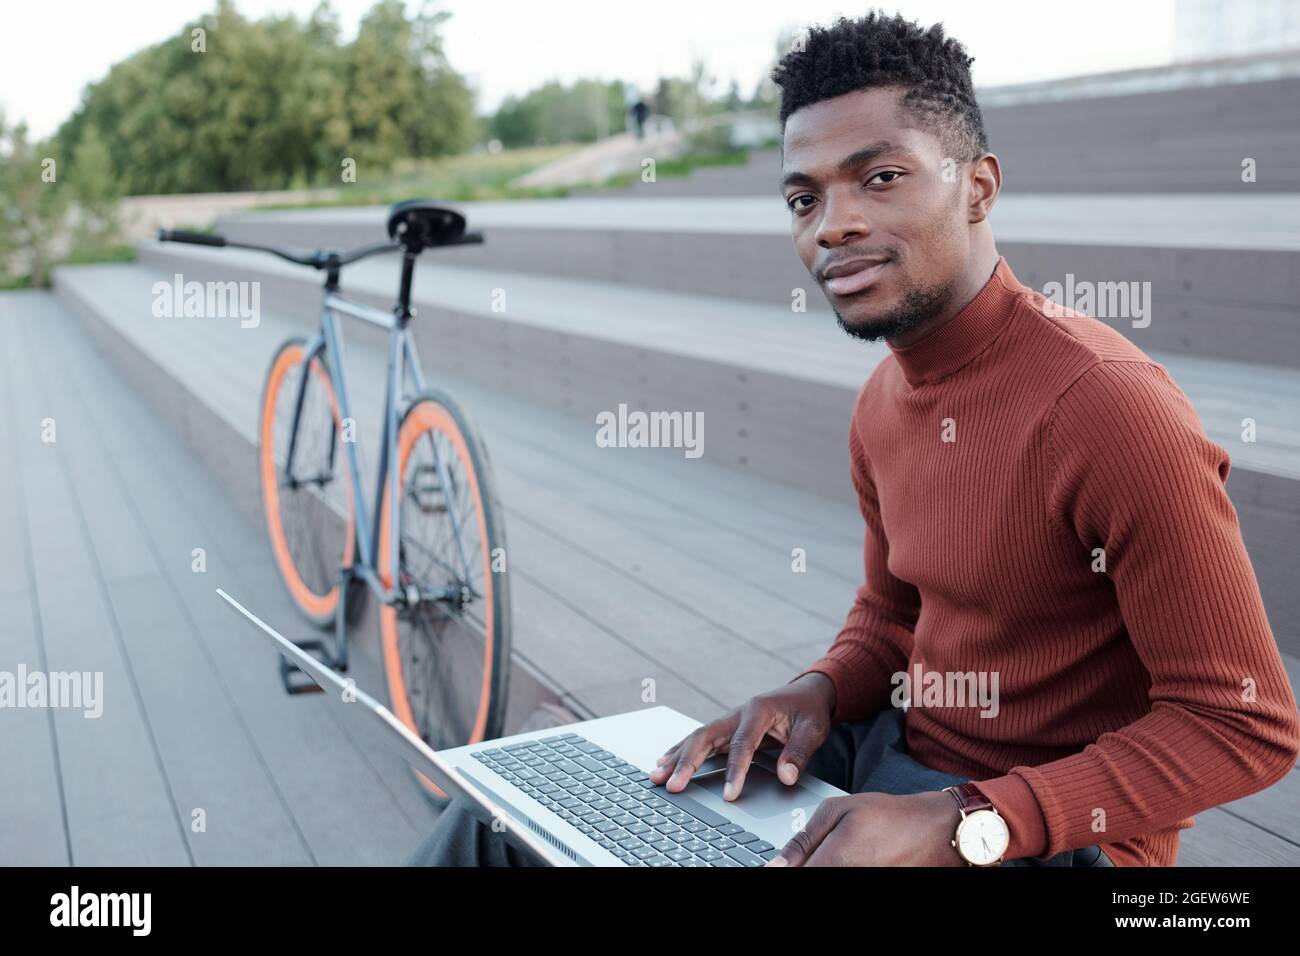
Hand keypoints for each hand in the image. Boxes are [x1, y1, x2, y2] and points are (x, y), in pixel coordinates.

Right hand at [647, 673, 836, 798]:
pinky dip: (680, 752)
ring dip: (676, 757)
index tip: (729, 795)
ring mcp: (728, 721)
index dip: (734, 770)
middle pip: (706, 737)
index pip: (742, 744)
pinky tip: (664, 763)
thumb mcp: (813, 729)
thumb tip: (786, 777)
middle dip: (687, 762)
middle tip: (672, 784)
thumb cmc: (808, 711)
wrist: (805, 693)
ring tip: (656, 776)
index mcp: (758, 711)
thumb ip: (799, 752)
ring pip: (696, 738)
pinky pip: (699, 741)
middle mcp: (737, 714)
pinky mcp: (725, 729)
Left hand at [767, 790, 967, 865]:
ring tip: (844, 853)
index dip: (786, 870)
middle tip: (825, 854)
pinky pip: (848, 884)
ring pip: (828, 881)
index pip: (794, 876)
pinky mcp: (876, 886)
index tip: (785, 864)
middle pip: (811, 879)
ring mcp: (865, 884)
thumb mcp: (840, 810)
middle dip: (806, 868)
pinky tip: (852, 860)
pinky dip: (842, 870)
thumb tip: (776, 864)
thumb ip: (804, 839)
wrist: (937, 832)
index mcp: (834, 861)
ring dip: (825, 868)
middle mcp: (849, 879)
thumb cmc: (890, 816)